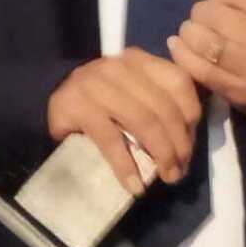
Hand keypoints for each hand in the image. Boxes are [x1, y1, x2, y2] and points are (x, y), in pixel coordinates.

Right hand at [47, 50, 201, 194]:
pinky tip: (135, 185)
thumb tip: (186, 145)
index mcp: (140, 61)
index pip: (179, 84)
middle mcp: (119, 67)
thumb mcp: (135, 95)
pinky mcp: (77, 107)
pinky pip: (111, 140)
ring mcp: (96, 84)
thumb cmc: (102, 103)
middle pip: (163, 107)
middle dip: (178, 145)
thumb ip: (161, 106)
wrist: (55, 101)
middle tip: (179, 172)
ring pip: (143, 121)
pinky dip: (126, 166)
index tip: (189, 148)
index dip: (191, 120)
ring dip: (160, 155)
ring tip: (166, 178)